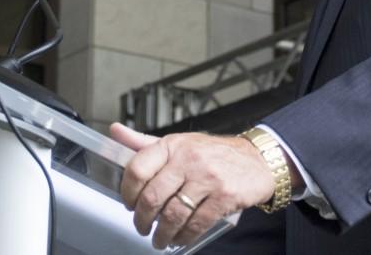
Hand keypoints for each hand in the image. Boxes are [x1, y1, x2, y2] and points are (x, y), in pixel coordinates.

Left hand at [110, 122, 275, 249]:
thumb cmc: (212, 153)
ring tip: (159, 239)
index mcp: (172, 145)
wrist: (255, 159)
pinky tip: (180, 238)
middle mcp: (188, 159)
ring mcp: (207, 178)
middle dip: (142, 219)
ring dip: (162, 233)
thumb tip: (115, 131)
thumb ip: (145, 142)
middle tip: (142, 227)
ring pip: (173, 214)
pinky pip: (197, 223)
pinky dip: (185, 236)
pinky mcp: (224, 196)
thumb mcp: (178, 143)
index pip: (137, 169)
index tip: (128, 203)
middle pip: (152, 196)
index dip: (127, 192)